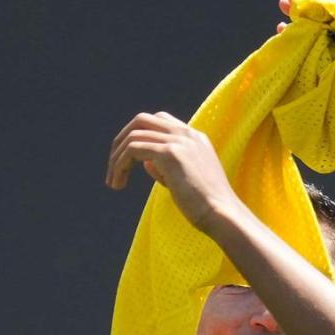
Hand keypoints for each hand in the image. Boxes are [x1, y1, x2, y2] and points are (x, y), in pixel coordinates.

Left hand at [106, 112, 242, 234]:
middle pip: (141, 120)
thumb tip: (145, 162)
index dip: (137, 137)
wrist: (222, 214)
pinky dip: (120, 164)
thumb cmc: (205, 205)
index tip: (128, 162)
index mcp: (194, 137)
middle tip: (113, 167)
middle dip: (121, 141)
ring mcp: (179, 141)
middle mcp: (186, 134)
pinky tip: (119, 183)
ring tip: (113, 183)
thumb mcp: (184, 180)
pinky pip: (133, 149)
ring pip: (133, 136)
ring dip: (116, 159)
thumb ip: (165, 167)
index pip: (158, 121)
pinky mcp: (170, 153)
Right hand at [276, 0, 334, 166]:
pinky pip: (316, 56)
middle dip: (309, 11)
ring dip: (302, 27)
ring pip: (321, 39)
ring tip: (282, 17)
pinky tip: (284, 40)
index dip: (325, 4)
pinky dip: (301, 46)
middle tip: (286, 2)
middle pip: (331, 25)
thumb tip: (326, 31)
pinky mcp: (332, 82)